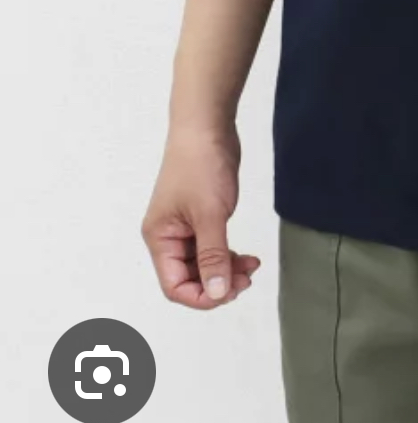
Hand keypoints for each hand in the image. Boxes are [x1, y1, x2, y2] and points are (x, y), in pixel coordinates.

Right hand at [141, 128, 260, 307]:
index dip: (201, 296)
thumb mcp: (210, 215)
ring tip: (252, 266)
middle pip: (190, 278)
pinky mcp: (201, 216)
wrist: (207, 127)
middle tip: (248, 278)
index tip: (230, 291)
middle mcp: (168, 236)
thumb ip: (213, 256)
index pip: (174, 285)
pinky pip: (212, 247)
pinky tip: (247, 256)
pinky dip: (228, 255)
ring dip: (226, 270)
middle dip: (218, 283)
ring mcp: (185, 227)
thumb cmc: (201, 166)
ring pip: (204, 264)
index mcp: (160, 238)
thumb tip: (216, 293)